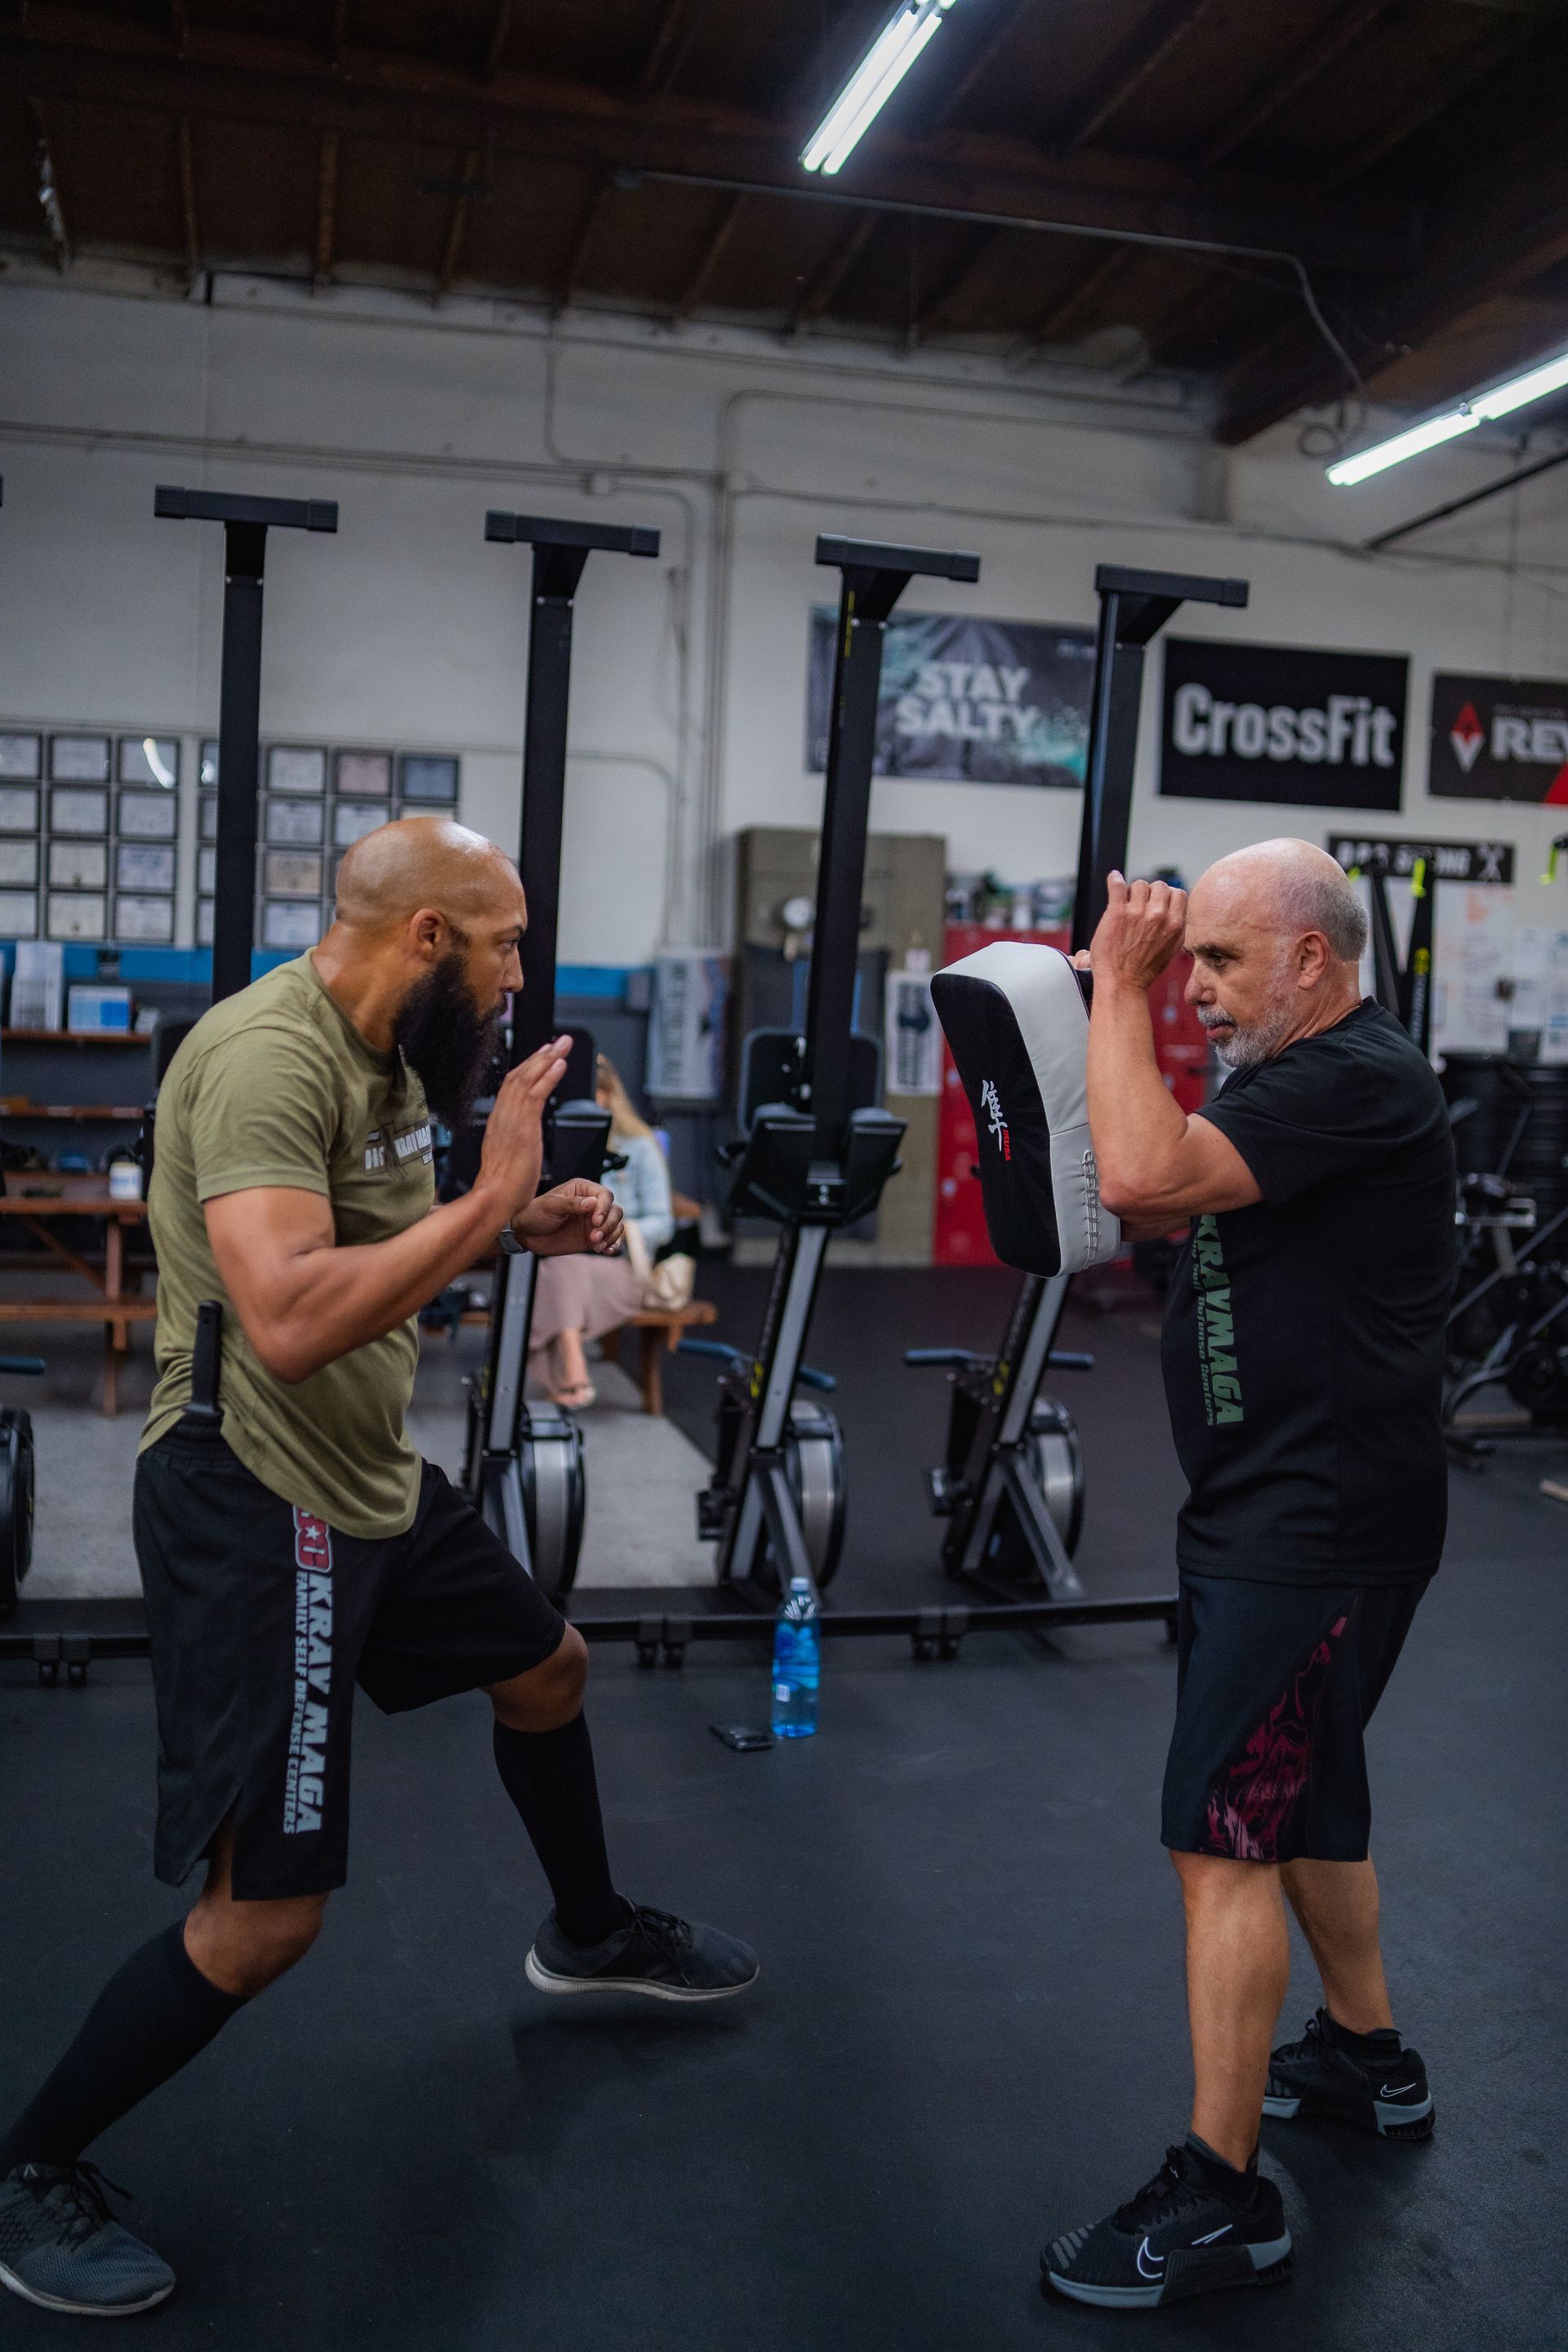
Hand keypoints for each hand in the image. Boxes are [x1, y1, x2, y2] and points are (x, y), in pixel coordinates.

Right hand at [475, 1035, 571, 1223]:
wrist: (495, 1200)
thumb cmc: (503, 1188)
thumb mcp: (509, 1158)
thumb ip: (515, 1143)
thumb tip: (522, 1142)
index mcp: (498, 1122)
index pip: (511, 1086)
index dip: (528, 1067)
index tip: (543, 1055)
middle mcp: (502, 1116)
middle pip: (519, 1075)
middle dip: (540, 1055)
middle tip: (559, 1040)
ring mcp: (511, 1120)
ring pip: (527, 1079)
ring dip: (547, 1059)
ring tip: (563, 1044)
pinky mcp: (522, 1128)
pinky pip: (536, 1094)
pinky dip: (548, 1076)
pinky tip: (560, 1065)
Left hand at [513, 1181, 623, 1258]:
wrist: (527, 1234)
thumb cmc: (535, 1214)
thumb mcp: (550, 1206)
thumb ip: (571, 1204)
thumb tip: (593, 1203)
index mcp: (582, 1190)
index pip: (605, 1195)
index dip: (604, 1208)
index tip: (595, 1221)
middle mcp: (592, 1204)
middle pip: (615, 1211)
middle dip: (609, 1224)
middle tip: (594, 1236)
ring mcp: (593, 1221)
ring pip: (616, 1225)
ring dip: (611, 1236)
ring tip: (597, 1245)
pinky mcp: (593, 1237)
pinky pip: (611, 1240)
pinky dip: (613, 1245)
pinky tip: (606, 1251)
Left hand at [1087, 872, 1186, 990]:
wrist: (1122, 983)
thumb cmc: (1144, 970)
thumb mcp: (1172, 949)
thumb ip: (1176, 926)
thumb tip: (1176, 909)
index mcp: (1175, 924)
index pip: (1177, 893)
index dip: (1167, 895)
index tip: (1157, 903)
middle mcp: (1159, 916)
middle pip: (1159, 886)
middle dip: (1149, 893)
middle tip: (1140, 905)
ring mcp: (1137, 913)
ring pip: (1139, 884)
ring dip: (1133, 892)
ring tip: (1126, 904)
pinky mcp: (1117, 913)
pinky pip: (1118, 885)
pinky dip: (1115, 880)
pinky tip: (1114, 880)